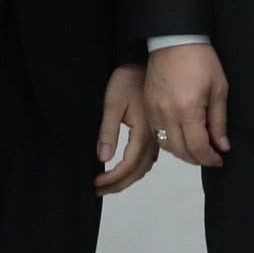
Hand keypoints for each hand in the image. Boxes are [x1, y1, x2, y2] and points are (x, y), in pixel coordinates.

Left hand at [94, 65, 158, 194]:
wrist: (148, 62)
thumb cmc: (127, 80)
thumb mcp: (113, 103)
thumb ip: (108, 132)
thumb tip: (103, 159)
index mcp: (142, 133)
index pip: (128, 165)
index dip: (112, 178)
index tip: (96, 183)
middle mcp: (154, 138)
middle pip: (138, 171)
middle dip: (118, 185)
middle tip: (99, 190)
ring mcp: (157, 136)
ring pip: (145, 167)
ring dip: (128, 179)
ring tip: (110, 184)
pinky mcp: (157, 131)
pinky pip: (149, 158)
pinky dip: (137, 169)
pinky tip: (127, 168)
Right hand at [147, 42, 230, 165]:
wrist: (173, 40)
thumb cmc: (200, 60)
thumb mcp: (218, 89)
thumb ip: (218, 121)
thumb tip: (222, 145)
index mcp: (188, 110)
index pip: (198, 147)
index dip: (210, 158)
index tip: (219, 159)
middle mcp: (168, 115)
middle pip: (181, 151)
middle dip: (197, 158)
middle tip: (210, 157)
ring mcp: (154, 111)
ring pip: (167, 145)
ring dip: (182, 152)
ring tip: (196, 149)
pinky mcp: (147, 107)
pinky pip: (156, 134)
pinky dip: (169, 141)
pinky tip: (180, 138)